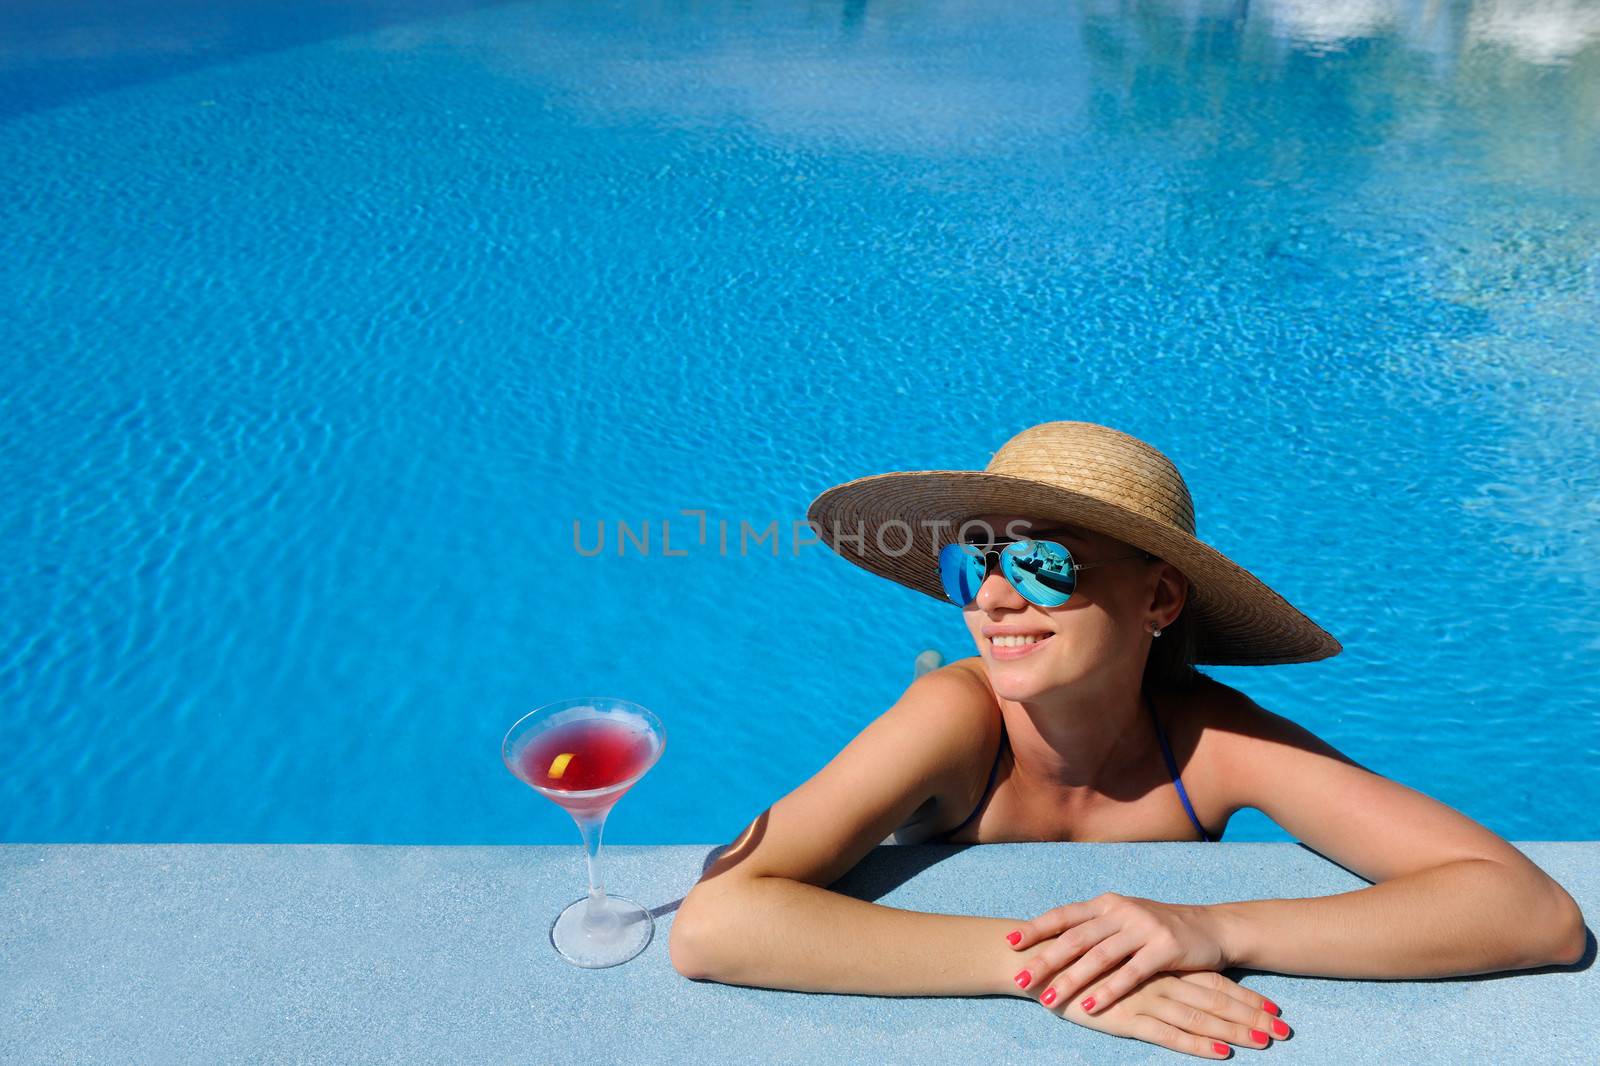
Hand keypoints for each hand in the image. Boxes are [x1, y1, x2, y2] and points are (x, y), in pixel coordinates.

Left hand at [1005, 892, 1231, 1015]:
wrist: (1210, 927)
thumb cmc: (1158, 928)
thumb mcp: (1123, 919)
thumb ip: (1093, 927)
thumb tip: (1050, 940)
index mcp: (1106, 903)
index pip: (1063, 915)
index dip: (1036, 928)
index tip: (1010, 943)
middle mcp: (1120, 911)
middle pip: (1075, 938)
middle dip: (1045, 959)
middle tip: (1020, 978)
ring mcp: (1143, 927)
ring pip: (1098, 957)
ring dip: (1071, 980)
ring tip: (1048, 1000)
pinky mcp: (1164, 948)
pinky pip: (1130, 973)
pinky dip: (1109, 990)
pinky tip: (1091, 1006)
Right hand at [1045, 969, 1289, 1058]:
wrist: (1040, 965)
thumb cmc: (1077, 965)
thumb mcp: (1117, 963)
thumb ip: (1144, 970)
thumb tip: (1172, 983)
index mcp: (1158, 965)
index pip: (1211, 981)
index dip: (1244, 996)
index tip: (1274, 1008)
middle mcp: (1158, 979)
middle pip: (1215, 998)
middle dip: (1251, 1014)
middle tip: (1285, 1029)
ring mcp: (1145, 998)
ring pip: (1200, 1015)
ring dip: (1235, 1029)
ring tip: (1266, 1041)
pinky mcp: (1128, 1017)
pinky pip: (1170, 1033)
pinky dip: (1197, 1044)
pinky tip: (1221, 1052)